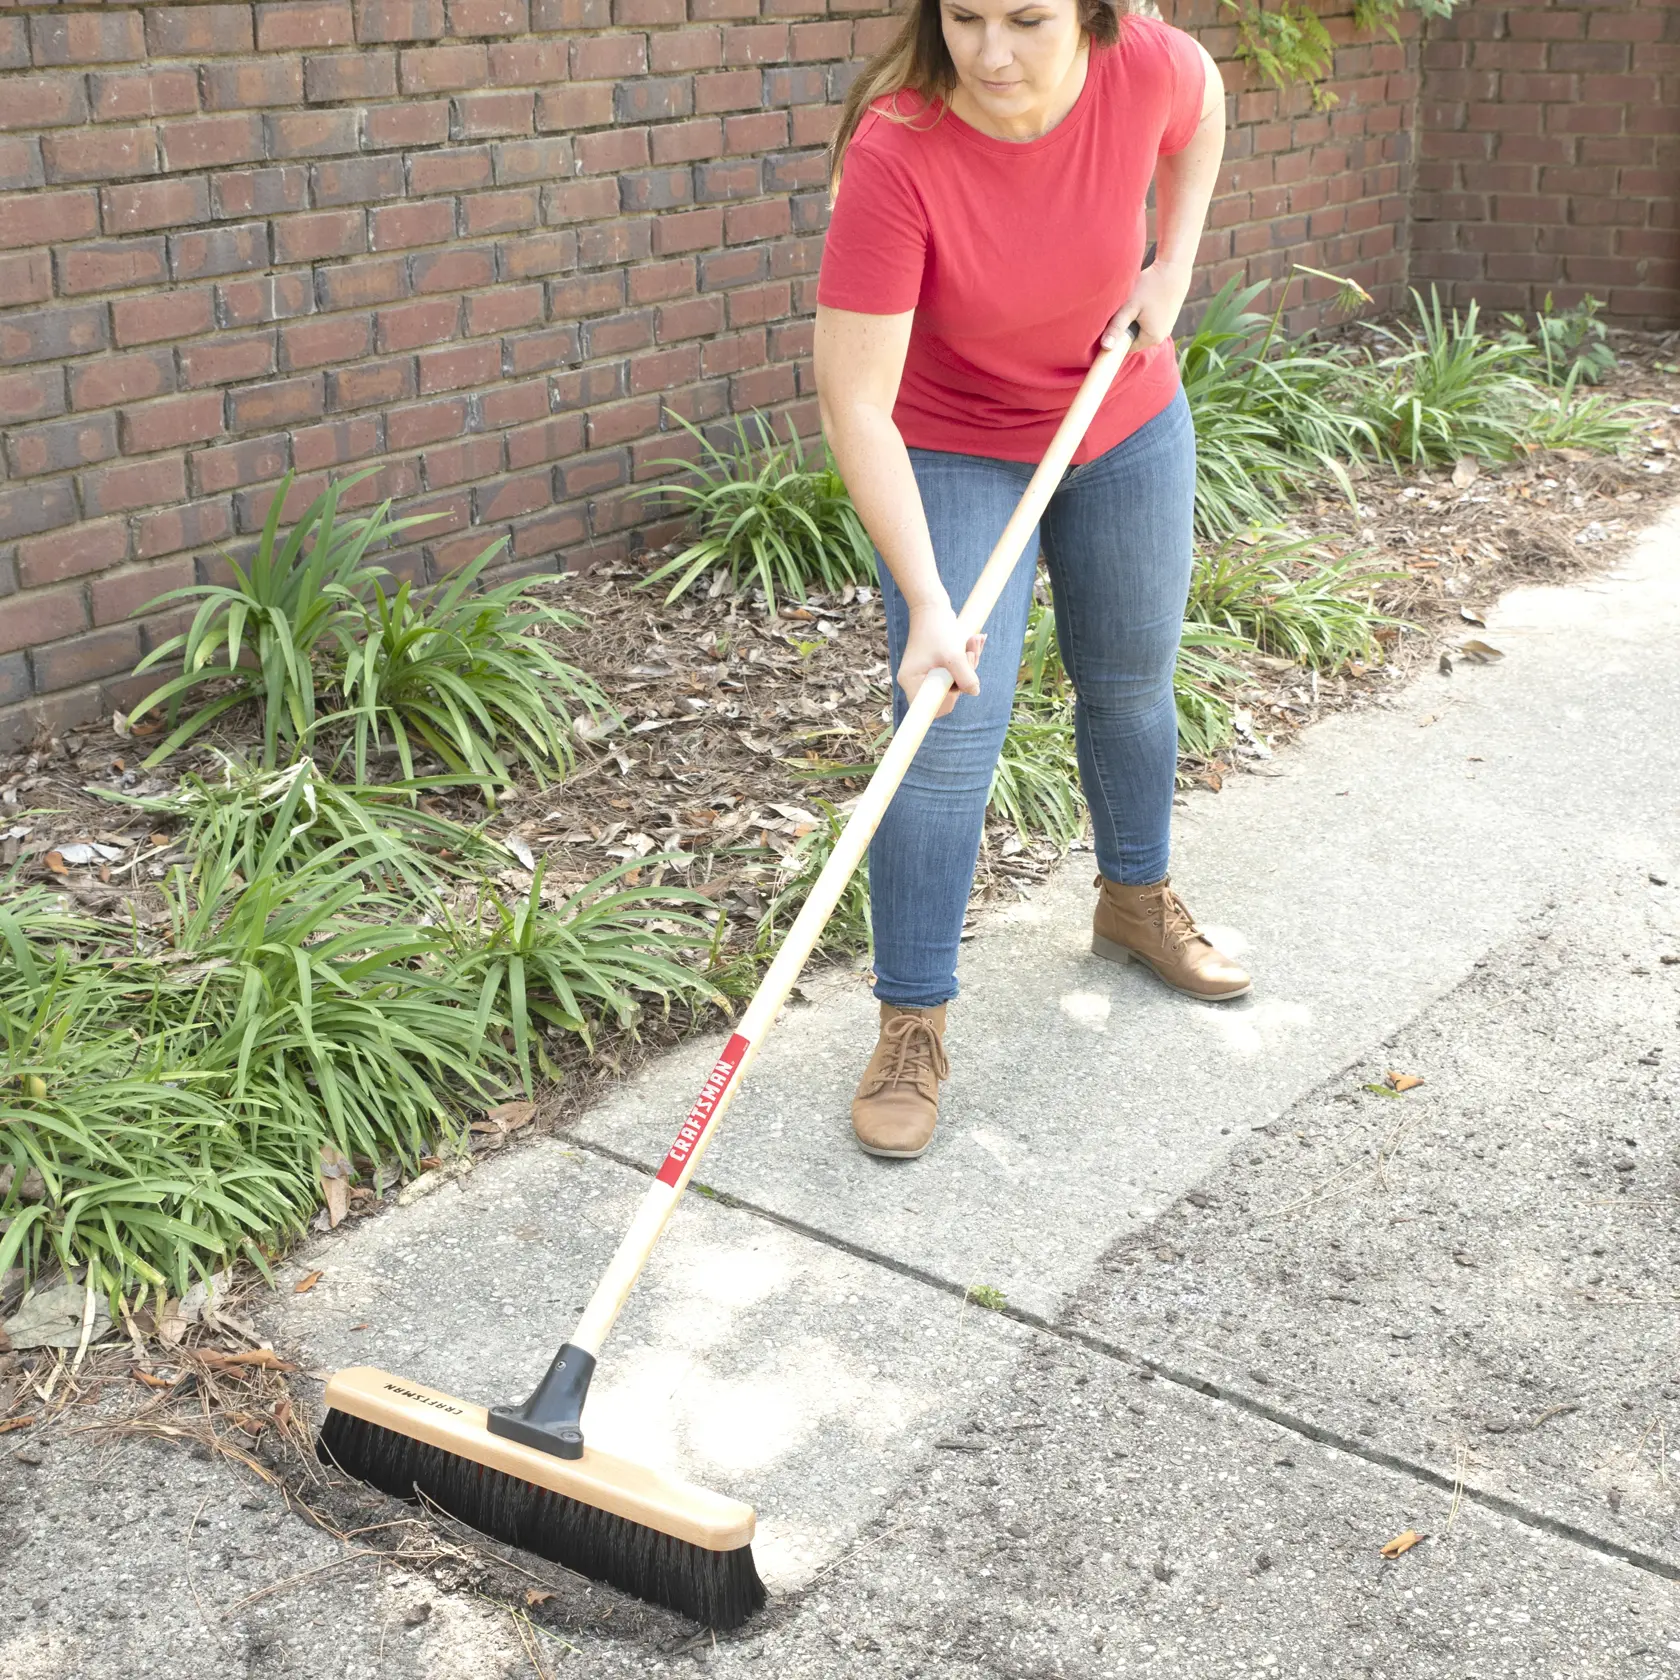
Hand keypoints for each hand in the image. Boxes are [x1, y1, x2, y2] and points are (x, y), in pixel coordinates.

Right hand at [898, 599, 984, 719]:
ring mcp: (925, 674)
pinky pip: (954, 673)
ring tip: (973, 641)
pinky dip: (966, 660)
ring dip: (969, 664)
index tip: (956, 685)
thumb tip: (974, 692)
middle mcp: (915, 681)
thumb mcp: (954, 655)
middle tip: (970, 653)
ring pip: (954, 683)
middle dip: (964, 676)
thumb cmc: (938, 628)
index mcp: (912, 681)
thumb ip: (966, 677)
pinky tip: (972, 642)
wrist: (932, 606)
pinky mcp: (934, 666)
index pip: (930, 708)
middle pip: (946, 695)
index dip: (948, 701)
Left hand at [1103, 258, 1193, 351]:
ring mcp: (1166, 328)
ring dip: (1133, 320)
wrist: (1174, 269)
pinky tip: (1142, 302)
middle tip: (1121, 310)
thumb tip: (1106, 347)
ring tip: (1132, 304)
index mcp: (1152, 338)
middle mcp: (1161, 337)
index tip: (1110, 323)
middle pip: (1134, 339)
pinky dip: (1142, 315)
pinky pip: (1148, 323)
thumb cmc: (1151, 286)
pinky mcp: (1167, 319)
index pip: (1126, 347)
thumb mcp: (1130, 306)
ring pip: (1141, 330)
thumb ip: (1117, 327)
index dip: (1116, 337)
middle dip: (1125, 328)